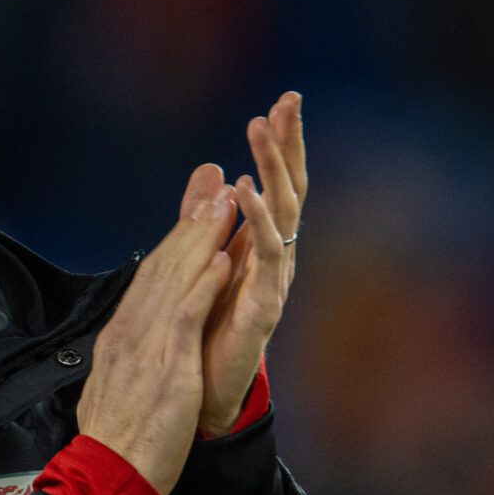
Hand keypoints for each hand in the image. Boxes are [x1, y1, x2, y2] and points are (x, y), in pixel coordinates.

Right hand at [76, 166, 236, 494]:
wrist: (104, 480)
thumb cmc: (114, 447)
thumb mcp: (116, 393)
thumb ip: (128, 363)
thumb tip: (131, 348)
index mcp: (119, 342)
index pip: (149, 282)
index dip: (174, 244)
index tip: (193, 215)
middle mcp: (129, 336)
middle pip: (161, 269)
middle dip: (189, 225)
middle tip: (212, 184)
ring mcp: (146, 350)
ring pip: (175, 282)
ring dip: (201, 239)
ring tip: (224, 202)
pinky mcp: (166, 369)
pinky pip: (186, 318)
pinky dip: (204, 285)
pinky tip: (223, 259)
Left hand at [197, 92, 306, 436]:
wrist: (207, 394)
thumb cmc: (208, 330)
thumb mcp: (203, 261)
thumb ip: (206, 217)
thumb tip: (211, 169)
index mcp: (262, 245)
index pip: (277, 183)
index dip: (282, 144)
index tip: (284, 100)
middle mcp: (276, 257)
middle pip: (290, 189)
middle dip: (288, 144)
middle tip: (287, 101)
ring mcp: (275, 280)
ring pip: (284, 213)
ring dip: (272, 169)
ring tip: (260, 131)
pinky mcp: (265, 306)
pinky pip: (267, 257)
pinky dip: (259, 221)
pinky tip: (246, 192)